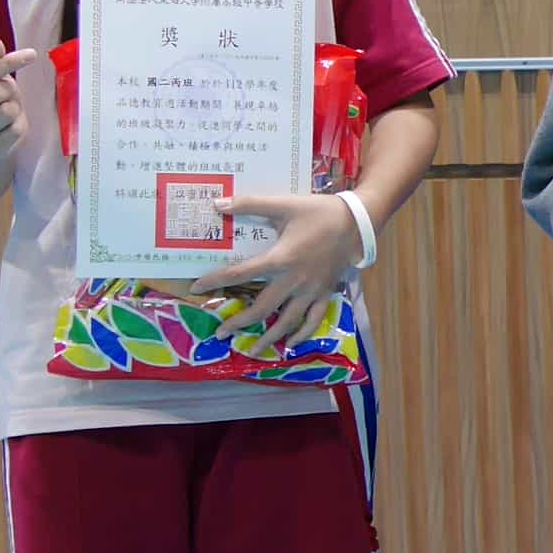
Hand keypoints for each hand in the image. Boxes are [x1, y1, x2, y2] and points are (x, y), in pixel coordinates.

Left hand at [192, 192, 365, 351]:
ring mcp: (311, 290)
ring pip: (287, 321)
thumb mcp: (284, 204)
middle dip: (240, 322)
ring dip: (269, 337)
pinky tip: (291, 344)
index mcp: (281, 259)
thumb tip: (216, 203)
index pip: (241, 274)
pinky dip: (302, 334)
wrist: (357, 222)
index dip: (216, 280)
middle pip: (262, 308)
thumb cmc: (318, 212)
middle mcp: (294, 280)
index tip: (196, 287)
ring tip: (253, 349)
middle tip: (221, 333)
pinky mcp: (325, 293)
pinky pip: (313, 320)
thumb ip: (250, 204)